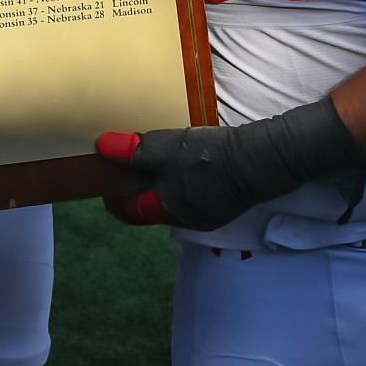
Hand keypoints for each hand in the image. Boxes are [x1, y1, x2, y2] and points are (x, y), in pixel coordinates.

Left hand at [96, 99, 365, 232]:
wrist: (263, 160)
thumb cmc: (212, 157)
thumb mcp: (169, 149)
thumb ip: (136, 151)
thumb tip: (103, 147)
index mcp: (166, 209)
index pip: (127, 210)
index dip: (111, 192)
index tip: (102, 172)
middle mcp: (183, 218)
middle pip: (145, 209)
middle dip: (131, 190)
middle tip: (122, 165)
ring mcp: (204, 212)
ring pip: (168, 202)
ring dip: (155, 185)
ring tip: (149, 160)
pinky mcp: (221, 202)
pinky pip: (189, 196)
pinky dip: (177, 184)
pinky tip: (180, 163)